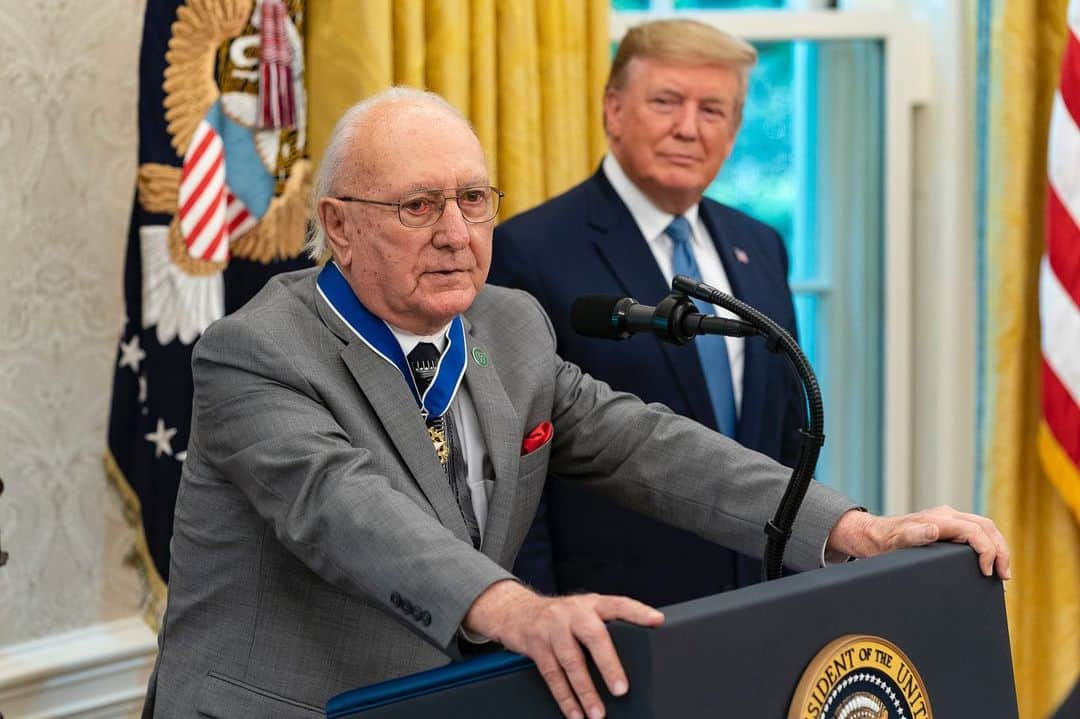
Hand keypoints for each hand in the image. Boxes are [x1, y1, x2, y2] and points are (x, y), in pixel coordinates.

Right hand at [463, 580, 663, 718]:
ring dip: (585, 691)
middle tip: (621, 689)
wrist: (515, 611)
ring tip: (598, 713)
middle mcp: (571, 612)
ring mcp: (551, 628)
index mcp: (590, 603)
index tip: (656, 620)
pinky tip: (575, 713)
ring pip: (571, 662)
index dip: (637, 611)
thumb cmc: (560, 616)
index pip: (618, 603)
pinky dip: (565, 698)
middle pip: (592, 636)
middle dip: (608, 664)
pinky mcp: (536, 646)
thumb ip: (604, 625)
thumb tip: (637, 650)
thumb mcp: (583, 610)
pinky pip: (552, 676)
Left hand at [826, 506, 1010, 578]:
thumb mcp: (894, 541)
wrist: (872, 535)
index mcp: (938, 518)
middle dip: (1000, 551)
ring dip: (997, 549)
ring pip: (984, 528)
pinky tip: (990, 564)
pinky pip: (975, 533)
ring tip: (1001, 575)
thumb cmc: (884, 541)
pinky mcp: (949, 527)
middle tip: (1004, 578)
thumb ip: (912, 536)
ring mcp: (948, 519)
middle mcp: (946, 515)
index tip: (988, 572)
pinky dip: (988, 547)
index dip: (987, 551)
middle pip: (986, 526)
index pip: (975, 530)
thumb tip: (932, 530)